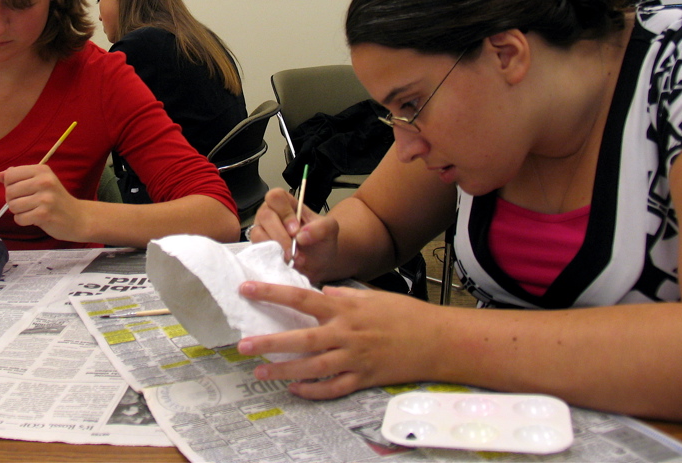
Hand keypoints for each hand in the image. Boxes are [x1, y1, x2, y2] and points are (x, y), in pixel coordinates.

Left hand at [0, 164, 82, 241]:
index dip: (10, 185)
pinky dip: (23, 221)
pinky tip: (34, 218)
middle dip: (14, 200)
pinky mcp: (44, 214)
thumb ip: (20, 176)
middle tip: (27, 203)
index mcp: (42, 170)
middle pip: (9, 191)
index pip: (10, 175)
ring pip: (13, 206)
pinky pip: (19, 218)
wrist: (78, 217)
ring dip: (19, 211)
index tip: (21, 190)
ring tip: (32, 210)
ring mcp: (45, 198)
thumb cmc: (57, 199)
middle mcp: (44, 182)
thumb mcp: (42, 181)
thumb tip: (0, 175)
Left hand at [236, 281, 434, 399]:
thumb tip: (324, 294)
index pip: (301, 297)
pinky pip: (332, 388)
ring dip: (283, 370)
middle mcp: (345, 334)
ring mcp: (353, 358)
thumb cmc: (408, 315)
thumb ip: (346, 295)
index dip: (271, 293)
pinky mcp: (363, 378)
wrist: (438, 341)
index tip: (247, 289)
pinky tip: (295, 389)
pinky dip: (312, 391)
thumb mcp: (375, 296)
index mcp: (346, 309)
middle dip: (269, 341)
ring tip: (260, 372)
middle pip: (300, 338)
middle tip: (243, 345)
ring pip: (311, 367)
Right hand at [249, 188, 338, 282]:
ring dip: (277, 248)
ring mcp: (262, 231)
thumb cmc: (320, 242)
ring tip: (293, 258)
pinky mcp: (258, 248)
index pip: (276, 196)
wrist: (319, 264)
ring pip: (258, 233)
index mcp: (287, 204)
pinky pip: (257, 250)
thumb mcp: (330, 230)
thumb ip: (322, 227)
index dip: (284, 212)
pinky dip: (272, 258)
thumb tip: (302, 234)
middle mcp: (271, 214)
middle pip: (265, 215)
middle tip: (295, 249)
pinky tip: (285, 262)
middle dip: (281, 235)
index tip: (296, 230)